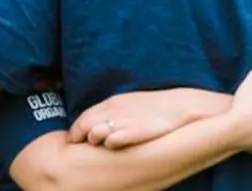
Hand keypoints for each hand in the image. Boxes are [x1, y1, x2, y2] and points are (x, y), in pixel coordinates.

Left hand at [68, 88, 230, 149]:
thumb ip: (111, 113)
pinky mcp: (135, 131)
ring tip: (95, 148)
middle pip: (84, 125)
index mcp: (111, 103)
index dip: (75, 131)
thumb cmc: (152, 108)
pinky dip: (108, 144)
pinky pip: (113, 140)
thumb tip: (96, 125)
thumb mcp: (128, 104)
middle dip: (77, 138)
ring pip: (95, 133)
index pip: (83, 117)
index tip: (73, 141)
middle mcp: (114, 111)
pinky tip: (111, 148)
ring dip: (92, 141)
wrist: (177, 106)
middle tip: (77, 149)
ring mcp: (124, 121)